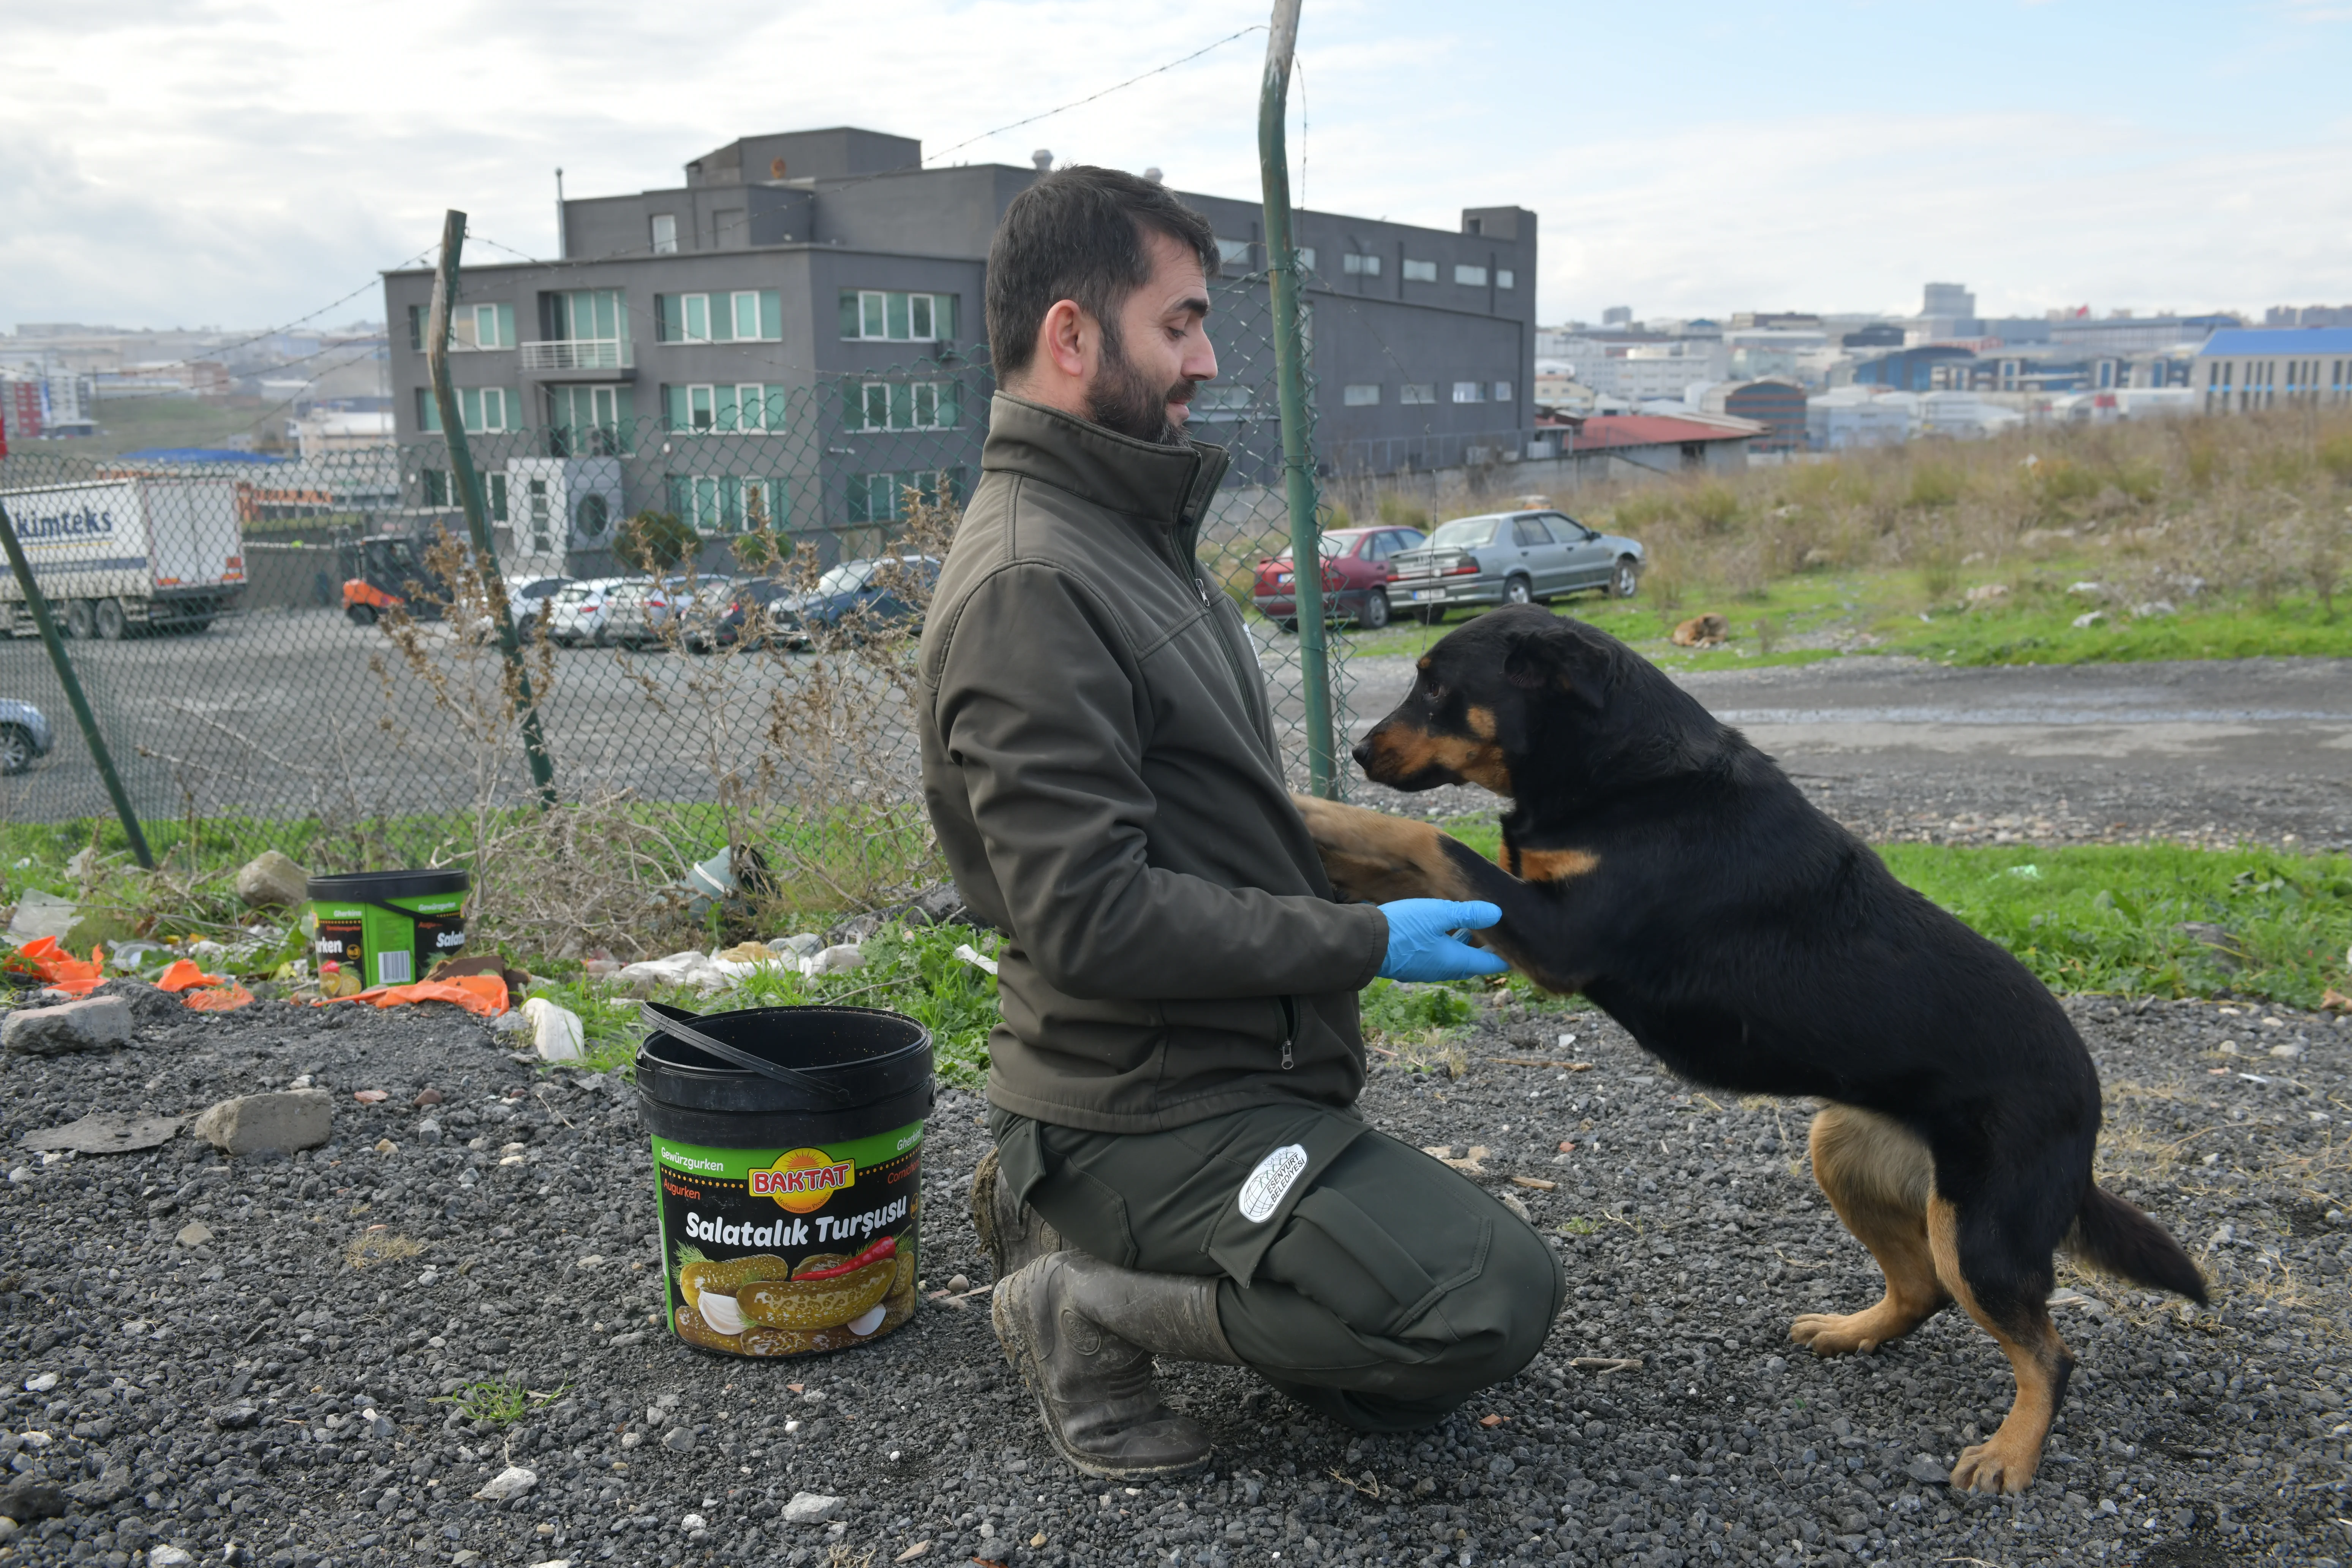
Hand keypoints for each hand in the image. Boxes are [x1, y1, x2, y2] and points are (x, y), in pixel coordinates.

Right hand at [1377, 899, 1509, 982]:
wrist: (1363, 943)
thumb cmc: (1404, 928)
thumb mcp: (1439, 914)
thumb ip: (1468, 914)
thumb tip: (1497, 914)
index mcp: (1455, 962)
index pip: (1489, 964)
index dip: (1504, 957)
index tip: (1516, 947)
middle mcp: (1442, 970)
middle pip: (1471, 962)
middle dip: (1484, 949)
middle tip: (1496, 933)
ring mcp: (1424, 969)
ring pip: (1452, 958)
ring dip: (1464, 945)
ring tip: (1471, 928)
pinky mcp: (1409, 963)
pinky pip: (1435, 955)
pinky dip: (1446, 944)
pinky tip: (1440, 929)